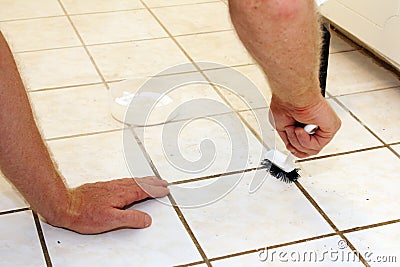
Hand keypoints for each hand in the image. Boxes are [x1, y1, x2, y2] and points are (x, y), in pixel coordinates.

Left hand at [48, 176, 168, 233]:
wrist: (65, 205)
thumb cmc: (85, 215)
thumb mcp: (111, 221)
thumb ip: (131, 219)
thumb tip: (146, 219)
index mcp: (122, 194)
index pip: (143, 191)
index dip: (155, 191)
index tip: (164, 190)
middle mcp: (117, 187)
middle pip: (140, 183)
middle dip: (153, 183)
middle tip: (163, 182)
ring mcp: (110, 186)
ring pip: (131, 181)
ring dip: (144, 181)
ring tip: (151, 181)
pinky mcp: (103, 187)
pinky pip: (123, 181)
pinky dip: (133, 181)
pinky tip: (130, 183)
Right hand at [269, 94, 340, 157]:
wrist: (291, 96)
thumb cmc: (285, 104)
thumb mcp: (282, 127)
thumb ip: (290, 139)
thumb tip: (292, 148)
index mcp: (306, 124)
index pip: (306, 146)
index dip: (296, 149)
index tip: (290, 146)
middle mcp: (317, 126)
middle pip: (308, 150)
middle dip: (295, 144)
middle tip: (291, 131)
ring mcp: (324, 128)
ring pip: (312, 150)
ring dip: (298, 142)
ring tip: (295, 128)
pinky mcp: (331, 127)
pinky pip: (317, 146)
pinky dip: (305, 141)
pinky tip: (300, 130)